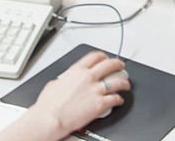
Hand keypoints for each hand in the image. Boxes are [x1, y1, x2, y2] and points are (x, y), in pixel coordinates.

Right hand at [0, 51, 129, 140]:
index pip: (94, 56)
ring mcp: (95, 90)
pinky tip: (119, 100)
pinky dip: (119, 99)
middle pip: (109, 65)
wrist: (50, 118)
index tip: (105, 58)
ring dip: (123, 82)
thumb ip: (64, 79)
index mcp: (76, 70)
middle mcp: (88, 77)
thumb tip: (65, 81)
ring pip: (116, 82)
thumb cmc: (48, 104)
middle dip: (117, 64)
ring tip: (126, 84)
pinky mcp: (100, 104)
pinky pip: (115, 99)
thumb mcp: (54, 83)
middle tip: (120, 66)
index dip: (103, 56)